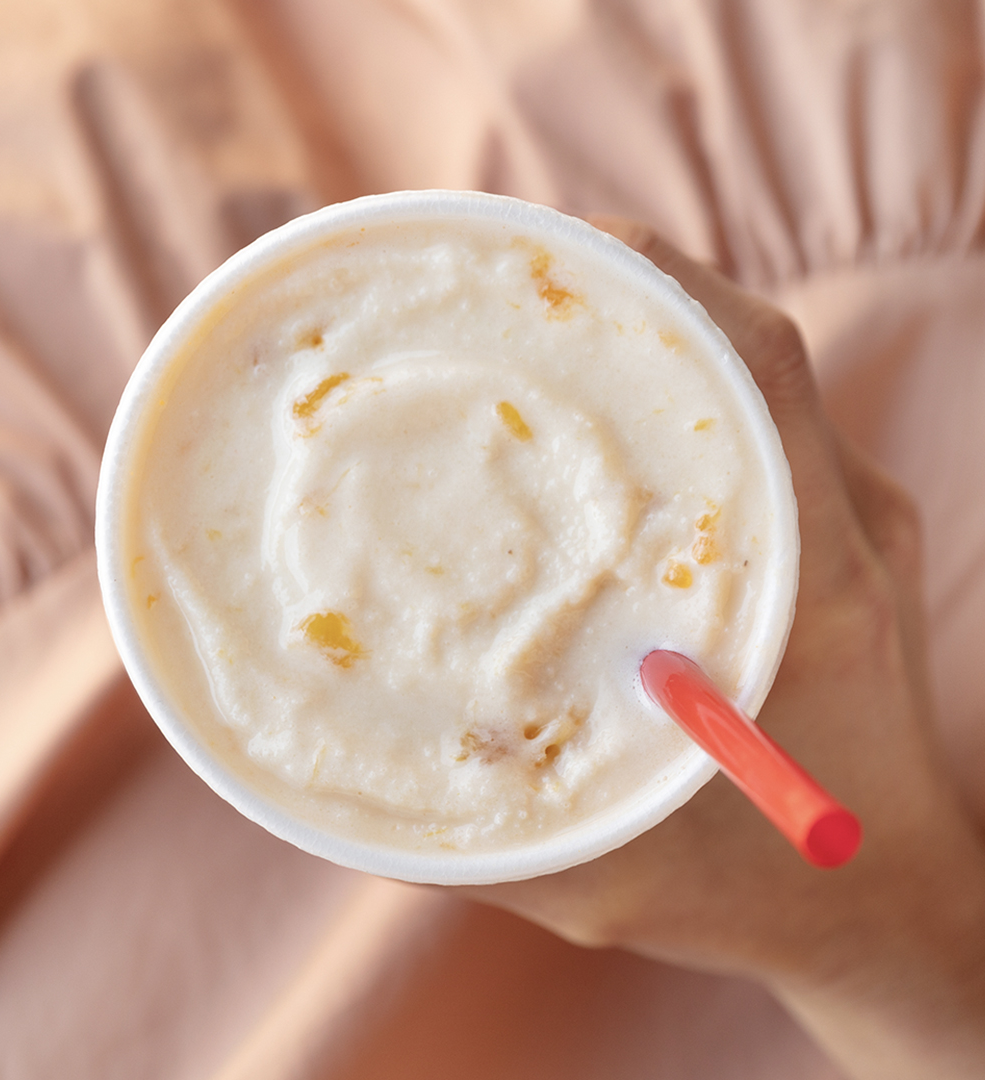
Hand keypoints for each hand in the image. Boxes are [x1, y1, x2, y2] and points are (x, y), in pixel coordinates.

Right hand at [462, 219, 984, 1079]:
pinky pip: (769, 431)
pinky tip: (614, 416)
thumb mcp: (620, 878)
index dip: (669, 289)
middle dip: (646, 292)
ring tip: (557, 323)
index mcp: (815, 590)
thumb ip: (492, 839)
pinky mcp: (844, 546)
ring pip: (763, 383)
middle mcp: (847, 537)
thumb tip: (358, 793)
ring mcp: (857, 532)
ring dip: (667, 337)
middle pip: (756, 353)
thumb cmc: (772, 894)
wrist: (897, 910)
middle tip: (524, 275)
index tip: (566, 249)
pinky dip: (693, 395)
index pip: (760, 375)